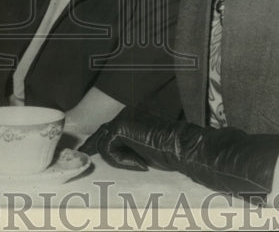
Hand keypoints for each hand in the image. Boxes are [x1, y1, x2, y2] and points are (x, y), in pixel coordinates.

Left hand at [79, 107, 278, 199]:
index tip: (96, 154)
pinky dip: (122, 160)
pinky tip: (142, 164)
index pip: (109, 130)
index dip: (101, 143)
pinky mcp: (121, 127)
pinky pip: (109, 148)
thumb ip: (130, 147)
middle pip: (102, 133)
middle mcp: (126, 113)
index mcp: (133, 115)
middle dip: (95, 147)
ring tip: (142, 165)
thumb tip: (114, 154)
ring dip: (119, 159)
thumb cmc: (171, 151)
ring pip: (104, 143)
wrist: (185, 147)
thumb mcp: (146, 149)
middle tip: (92, 158)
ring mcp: (123, 118)